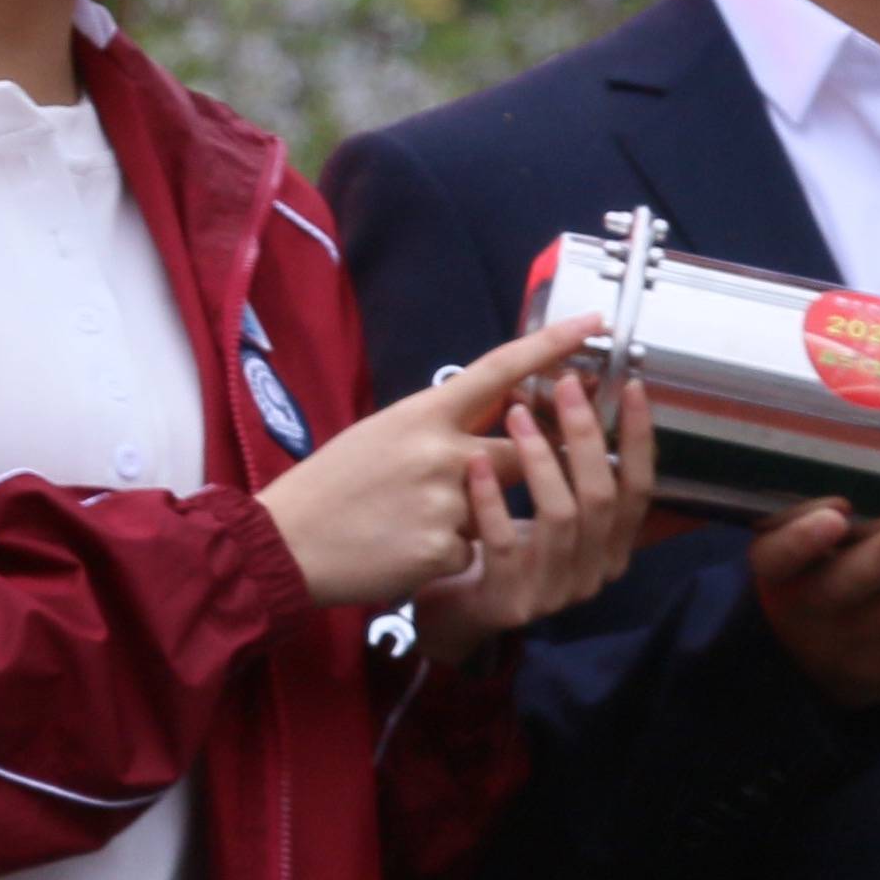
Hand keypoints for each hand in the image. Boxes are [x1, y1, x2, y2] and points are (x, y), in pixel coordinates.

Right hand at [257, 316, 614, 614]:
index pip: (499, 369)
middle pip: (521, 451)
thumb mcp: (384, 432)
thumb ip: (441, 424)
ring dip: (466, 520)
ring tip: (410, 522)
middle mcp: (441, 451)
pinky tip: (402, 552)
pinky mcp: (442, 548)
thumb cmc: (334, 484)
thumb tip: (495, 410)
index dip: (551, 345)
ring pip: (495, 511)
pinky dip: (445, 555)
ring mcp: (445, 501)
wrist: (284, 542)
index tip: (595, 323)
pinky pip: (472, 552)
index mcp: (424, 413)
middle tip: (481, 477)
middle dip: (518, 467)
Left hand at [408, 369, 659, 664]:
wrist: (457, 613)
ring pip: (560, 517)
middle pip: (602, 498)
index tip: (629, 386)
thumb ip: (573, 471)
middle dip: (585, 436)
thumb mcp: (550, 510)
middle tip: (564, 385)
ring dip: (540, 458)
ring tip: (515, 413)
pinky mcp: (510, 602)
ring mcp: (554, 592)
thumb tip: (579, 390)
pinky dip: (492, 499)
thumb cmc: (507, 549)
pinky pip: (505, 544)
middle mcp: (594, 573)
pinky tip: (476, 463)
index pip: (640, 489)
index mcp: (614, 548)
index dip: (639, 438)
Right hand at [749, 497, 879, 704]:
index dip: (802, 539)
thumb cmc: (817, 575)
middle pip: (847, 585)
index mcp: (781, 572)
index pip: (777, 556)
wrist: (811, 667)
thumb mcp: (804, 553)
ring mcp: (858, 642)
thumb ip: (839, 519)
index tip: (837, 513)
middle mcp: (814, 608)